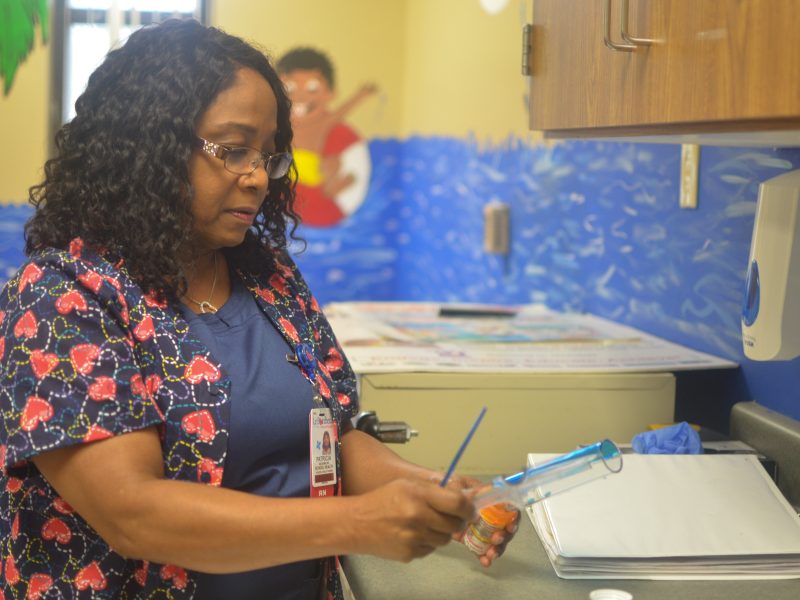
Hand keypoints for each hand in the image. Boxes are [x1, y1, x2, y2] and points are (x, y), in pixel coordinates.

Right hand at [353, 478, 475, 562]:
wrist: (357, 523)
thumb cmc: (384, 499)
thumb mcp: (407, 485)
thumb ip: (434, 489)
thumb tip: (462, 497)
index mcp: (418, 495)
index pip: (457, 503)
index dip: (468, 508)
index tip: (469, 510)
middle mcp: (418, 516)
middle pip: (455, 524)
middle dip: (456, 521)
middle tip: (449, 517)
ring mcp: (414, 538)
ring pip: (445, 539)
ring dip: (441, 532)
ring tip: (427, 524)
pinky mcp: (409, 554)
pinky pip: (430, 549)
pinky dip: (427, 542)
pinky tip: (414, 534)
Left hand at [434, 474, 520, 567]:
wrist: (433, 500)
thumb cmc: (447, 487)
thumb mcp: (455, 484)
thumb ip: (465, 491)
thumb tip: (474, 500)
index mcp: (489, 498)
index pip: (508, 507)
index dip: (513, 518)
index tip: (509, 527)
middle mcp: (488, 513)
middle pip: (505, 526)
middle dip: (504, 536)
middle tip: (496, 540)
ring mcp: (481, 527)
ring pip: (495, 540)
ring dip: (497, 549)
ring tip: (490, 554)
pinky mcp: (473, 539)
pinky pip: (482, 549)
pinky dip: (485, 556)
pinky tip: (485, 561)